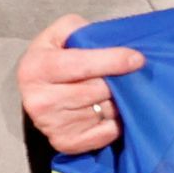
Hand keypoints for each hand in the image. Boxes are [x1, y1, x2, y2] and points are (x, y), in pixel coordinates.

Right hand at [16, 17, 144, 156]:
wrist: (36, 93)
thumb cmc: (54, 58)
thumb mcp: (58, 35)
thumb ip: (79, 29)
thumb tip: (111, 42)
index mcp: (36, 68)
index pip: (81, 65)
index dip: (112, 61)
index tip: (137, 59)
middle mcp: (40, 100)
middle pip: (98, 89)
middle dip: (117, 81)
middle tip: (122, 75)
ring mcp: (52, 125)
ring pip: (106, 110)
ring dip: (116, 101)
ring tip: (108, 92)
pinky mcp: (65, 143)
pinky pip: (107, 132)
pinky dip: (115, 122)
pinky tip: (105, 111)